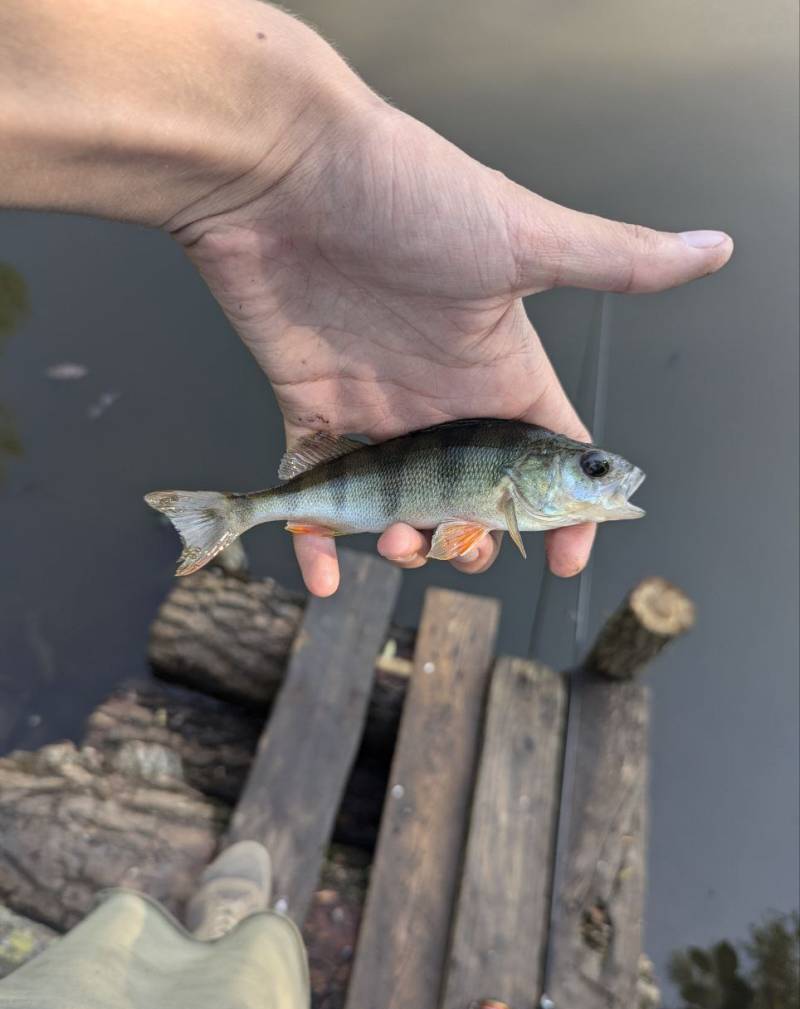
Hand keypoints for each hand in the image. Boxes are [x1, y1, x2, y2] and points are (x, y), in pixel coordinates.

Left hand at [1, 0, 731, 596]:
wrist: (284, 171)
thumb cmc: (407, 195)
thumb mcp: (523, 237)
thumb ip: (614, 259)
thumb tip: (713, 247)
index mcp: (498, 367)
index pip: (548, 454)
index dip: (564, 512)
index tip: (568, 558)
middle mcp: (440, 394)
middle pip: (472, 496)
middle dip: (475, 538)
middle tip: (460, 549)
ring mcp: (374, 405)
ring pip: (398, 505)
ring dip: (402, 544)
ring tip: (396, 547)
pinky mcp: (307, 406)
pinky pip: (312, 489)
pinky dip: (312, 538)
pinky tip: (319, 574)